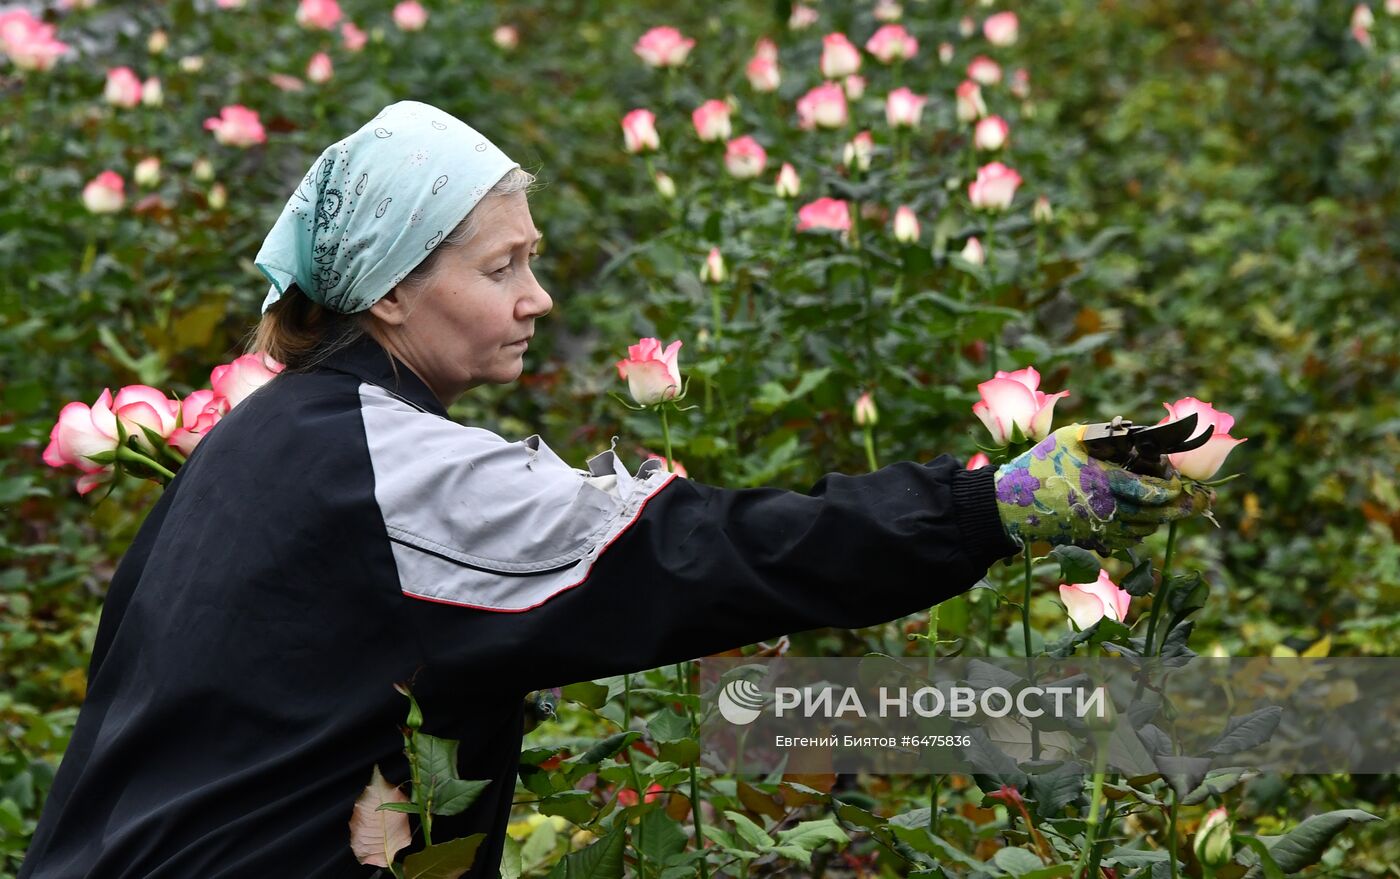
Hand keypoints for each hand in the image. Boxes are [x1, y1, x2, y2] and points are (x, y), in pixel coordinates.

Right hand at [993, 423, 1213, 552]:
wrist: (1006, 504)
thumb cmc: (1037, 465)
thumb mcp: (1068, 437)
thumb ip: (1102, 432)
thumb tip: (1132, 429)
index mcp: (1104, 482)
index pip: (1152, 492)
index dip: (1174, 490)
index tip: (1184, 484)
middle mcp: (1106, 510)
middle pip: (1155, 515)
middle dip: (1180, 509)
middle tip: (1200, 504)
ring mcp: (1097, 529)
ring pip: (1142, 530)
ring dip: (1159, 520)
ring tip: (1169, 509)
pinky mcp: (1088, 540)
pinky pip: (1124, 540)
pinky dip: (1138, 530)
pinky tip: (1140, 520)